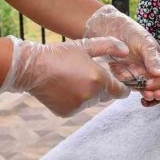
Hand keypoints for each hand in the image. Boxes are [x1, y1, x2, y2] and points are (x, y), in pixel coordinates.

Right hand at [0, 36, 129, 116]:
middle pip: (106, 96)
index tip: (120, 83)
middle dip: (103, 87)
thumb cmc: (60, 54)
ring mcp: (78, 106)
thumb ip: (109, 46)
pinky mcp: (67, 113)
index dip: (123, 87)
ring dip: (89, 93)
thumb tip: (127, 51)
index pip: (121, 91)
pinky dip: (76, 100)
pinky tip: (65, 88)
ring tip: (74, 78)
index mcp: (98, 79)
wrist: (33, 68)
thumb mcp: (85, 46)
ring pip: (92, 101)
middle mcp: (91, 96)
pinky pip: (78, 107)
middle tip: (89, 74)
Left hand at [84, 5, 159, 101]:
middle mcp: (148, 67)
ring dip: (149, 92)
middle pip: (156, 81)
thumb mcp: (143, 40)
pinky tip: (140, 93)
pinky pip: (129, 85)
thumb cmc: (128, 30)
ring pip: (144, 85)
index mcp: (156, 57)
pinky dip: (135, 89)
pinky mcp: (122, 76)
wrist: (105, 27)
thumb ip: (151, 56)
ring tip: (151, 96)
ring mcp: (136, 72)